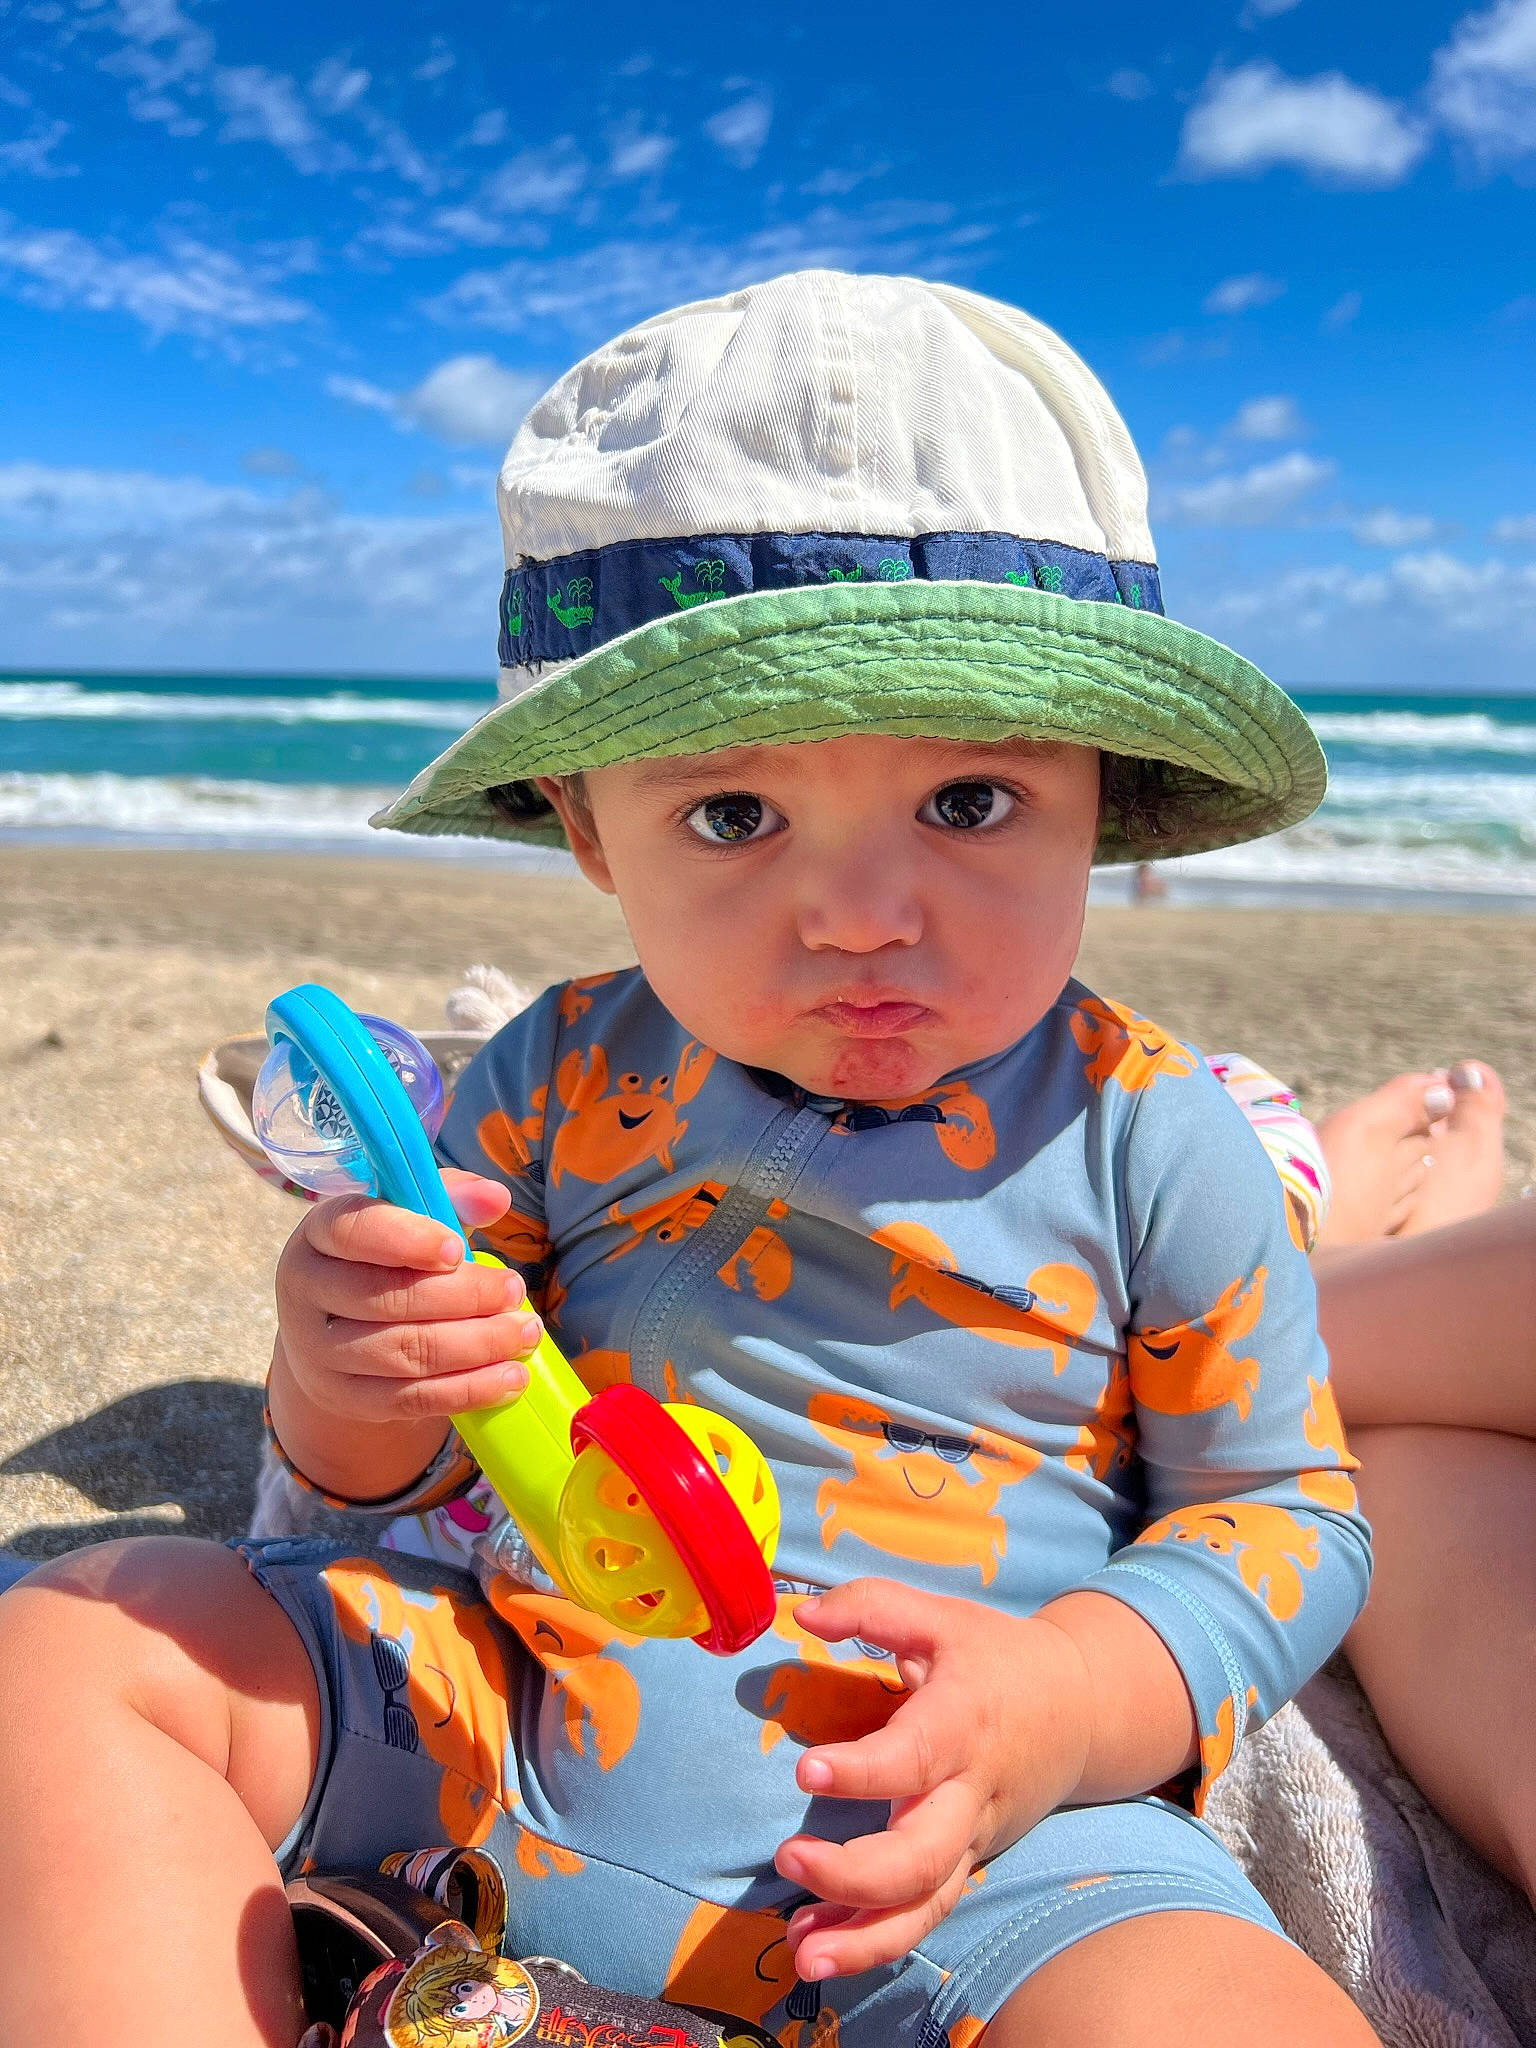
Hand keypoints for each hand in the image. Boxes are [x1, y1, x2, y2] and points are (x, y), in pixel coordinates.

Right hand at [273, 1170, 541, 1426]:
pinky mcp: (343, 1398)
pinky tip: (509, 1379)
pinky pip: (409, 1399)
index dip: (407, 1240)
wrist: (332, 1331)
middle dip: (463, 1297)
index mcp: (319, 1234)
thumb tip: (495, 1199)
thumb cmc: (382, 1258)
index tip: (458, 1249)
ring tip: (524, 1334)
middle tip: (515, 1292)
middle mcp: (307, 1292)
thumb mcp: (407, 1216)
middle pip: (388, 1299)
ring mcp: (318, 1352)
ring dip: (475, 1345)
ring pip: (404, 1352)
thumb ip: (449, 1196)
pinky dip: (466, 1390)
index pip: (354, 1232)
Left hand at [774, 1579, 1092, 1981]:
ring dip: (862, 1938)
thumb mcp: (941, 1617)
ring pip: (926, 1906)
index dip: (861, 1771)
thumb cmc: (998, 1659)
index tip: (805, 1772)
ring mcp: (971, 1839)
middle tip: (789, 1859)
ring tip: (801, 1951)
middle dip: (855, 1874)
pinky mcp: (967, 1864)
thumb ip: (871, 1606)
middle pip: (922, 1857)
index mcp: (962, 1721)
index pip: (914, 1757)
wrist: (1083, 1709)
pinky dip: (874, 1942)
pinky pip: (925, 1915)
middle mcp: (969, 1793)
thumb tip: (803, 1613)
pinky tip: (820, 1948)